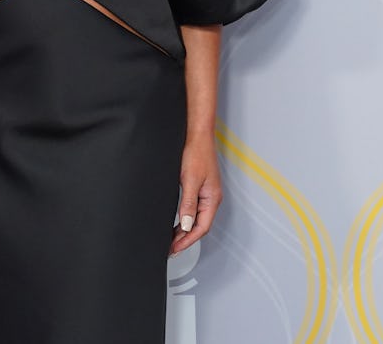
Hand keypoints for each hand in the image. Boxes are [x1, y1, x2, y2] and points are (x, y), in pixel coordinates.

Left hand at [170, 136, 222, 255]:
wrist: (197, 134)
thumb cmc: (196, 153)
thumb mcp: (190, 180)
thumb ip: (188, 204)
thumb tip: (186, 225)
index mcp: (212, 199)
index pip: (201, 228)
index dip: (187, 241)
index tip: (175, 249)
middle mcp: (211, 198)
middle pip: (199, 225)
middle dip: (185, 238)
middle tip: (170, 248)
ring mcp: (206, 192)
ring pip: (196, 218)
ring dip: (185, 229)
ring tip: (171, 239)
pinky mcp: (200, 186)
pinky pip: (193, 208)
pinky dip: (185, 217)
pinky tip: (177, 220)